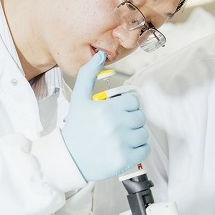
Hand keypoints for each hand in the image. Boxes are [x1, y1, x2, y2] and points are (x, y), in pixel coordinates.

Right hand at [61, 51, 149, 181]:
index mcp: (106, 109)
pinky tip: (123, 148)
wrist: (69, 159)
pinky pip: (145, 149)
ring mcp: (121, 144)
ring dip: (134, 135)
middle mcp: (115, 125)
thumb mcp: (79, 98)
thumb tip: (100, 55)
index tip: (116, 112)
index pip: (133, 102)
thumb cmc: (76, 128)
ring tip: (118, 137)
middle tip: (116, 126)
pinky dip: (138, 149)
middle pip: (140, 117)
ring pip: (143, 133)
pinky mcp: (125, 160)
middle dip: (130, 120)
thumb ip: (88, 74)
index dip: (126, 106)